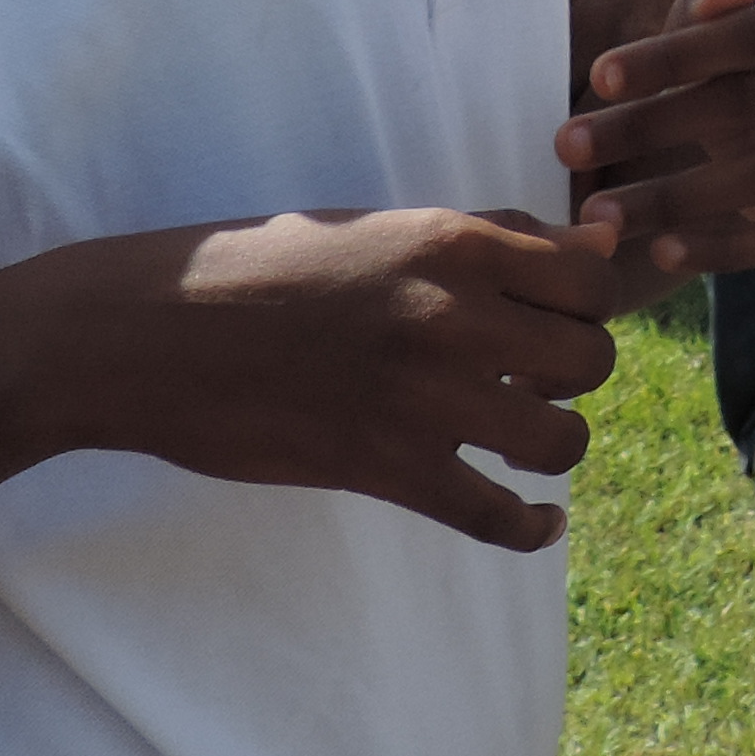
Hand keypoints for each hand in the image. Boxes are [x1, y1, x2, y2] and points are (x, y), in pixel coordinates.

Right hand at [56, 204, 631, 549]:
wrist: (148, 332)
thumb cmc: (263, 267)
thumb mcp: (382, 227)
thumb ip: (496, 235)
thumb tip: (606, 241)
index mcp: (452, 242)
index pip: (592, 280)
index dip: (589, 306)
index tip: (553, 321)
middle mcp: (453, 315)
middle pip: (591, 360)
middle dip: (573, 376)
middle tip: (529, 381)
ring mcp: (422, 397)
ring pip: (562, 441)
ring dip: (552, 446)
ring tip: (518, 440)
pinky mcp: (386, 468)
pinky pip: (498, 517)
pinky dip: (531, 528)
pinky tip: (536, 522)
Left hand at [563, 0, 754, 281]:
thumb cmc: (744, 41)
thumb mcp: (728, 11)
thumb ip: (709, 2)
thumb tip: (711, 1)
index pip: (750, 33)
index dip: (674, 56)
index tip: (597, 77)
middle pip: (751, 105)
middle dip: (651, 127)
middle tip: (568, 147)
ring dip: (675, 199)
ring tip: (600, 216)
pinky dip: (726, 249)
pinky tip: (661, 252)